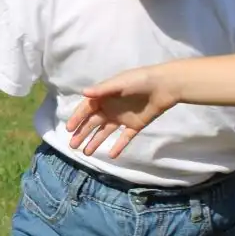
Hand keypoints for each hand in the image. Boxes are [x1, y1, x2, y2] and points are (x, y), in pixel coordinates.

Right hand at [63, 70, 180, 157]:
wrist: (165, 86)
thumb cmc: (140, 80)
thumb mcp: (120, 83)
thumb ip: (102, 90)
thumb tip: (83, 92)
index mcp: (104, 97)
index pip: (87, 109)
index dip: (77, 118)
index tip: (69, 129)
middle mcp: (110, 108)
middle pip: (93, 123)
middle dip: (82, 133)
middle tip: (73, 145)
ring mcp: (122, 118)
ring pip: (105, 132)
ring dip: (95, 141)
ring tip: (86, 153)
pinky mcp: (135, 125)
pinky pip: (124, 138)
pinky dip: (118, 146)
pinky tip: (111, 155)